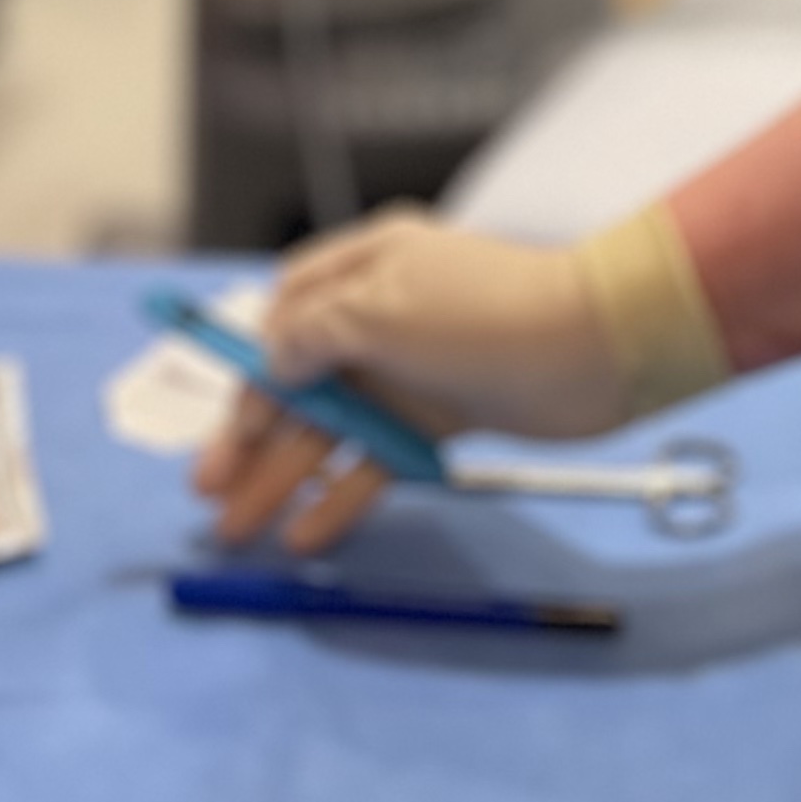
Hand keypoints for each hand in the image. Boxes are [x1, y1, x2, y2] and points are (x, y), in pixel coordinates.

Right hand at [190, 208, 631, 554]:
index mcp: (365, 266)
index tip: (222, 424)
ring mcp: (413, 370)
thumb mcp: (379, 309)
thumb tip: (269, 358)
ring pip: (333, 428)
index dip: (249, 370)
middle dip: (250, 437)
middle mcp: (383, 316)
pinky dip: (342, 494)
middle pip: (301, 381)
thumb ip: (312, 334)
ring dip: (284, 476)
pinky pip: (378, 458)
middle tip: (208, 497)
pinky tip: (307, 534)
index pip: (286, 315)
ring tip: (241, 532)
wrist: (593, 348)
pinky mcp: (444, 418)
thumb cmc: (480, 315)